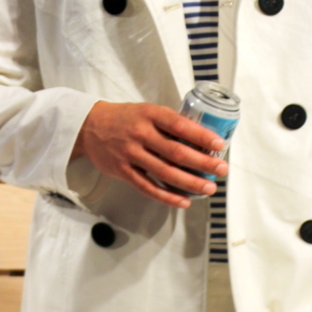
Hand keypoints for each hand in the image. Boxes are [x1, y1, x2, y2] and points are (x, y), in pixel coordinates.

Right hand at [72, 101, 227, 208]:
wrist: (90, 127)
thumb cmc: (125, 118)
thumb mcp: (147, 111)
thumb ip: (169, 123)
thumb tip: (201, 139)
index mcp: (150, 114)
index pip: (180, 125)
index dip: (201, 136)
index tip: (219, 144)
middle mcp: (141, 133)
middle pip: (176, 152)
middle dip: (203, 162)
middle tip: (221, 169)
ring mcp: (131, 154)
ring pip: (165, 172)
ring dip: (190, 182)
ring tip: (209, 187)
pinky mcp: (123, 171)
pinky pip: (148, 187)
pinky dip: (168, 196)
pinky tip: (184, 200)